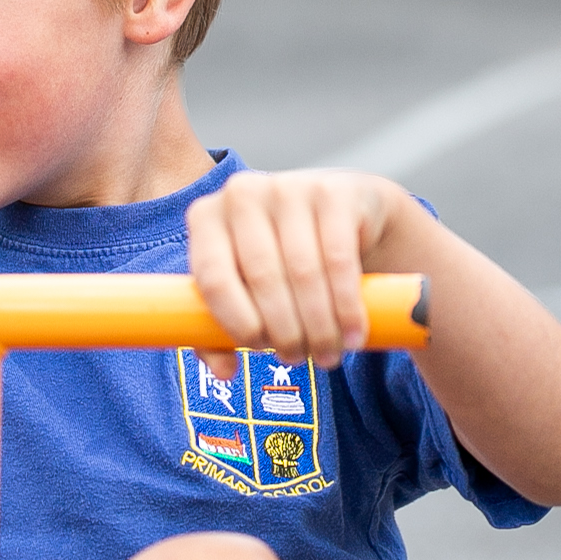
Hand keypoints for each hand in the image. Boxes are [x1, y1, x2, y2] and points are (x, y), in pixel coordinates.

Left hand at [184, 169, 402, 375]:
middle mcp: (242, 194)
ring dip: (318, 324)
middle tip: (298, 358)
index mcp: (206, 218)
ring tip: (328, 354)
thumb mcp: (244, 287)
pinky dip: (346, 305)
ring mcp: (288, 187)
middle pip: (262, 278)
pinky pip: (339, 259)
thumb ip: (220, 330)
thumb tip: (225, 372)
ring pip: (302, 272)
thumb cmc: (280, 255)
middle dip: (283, 330)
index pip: (212, 278)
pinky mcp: (333, 192)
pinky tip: (353, 332)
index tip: (257, 351)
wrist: (343, 213)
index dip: (235, 322)